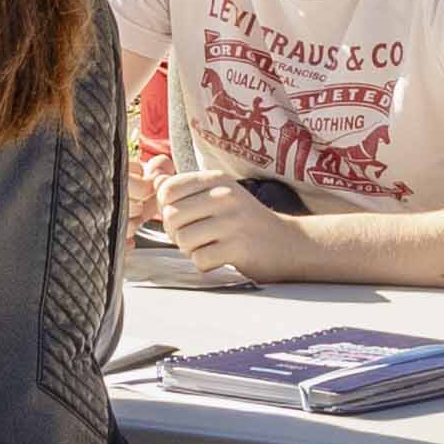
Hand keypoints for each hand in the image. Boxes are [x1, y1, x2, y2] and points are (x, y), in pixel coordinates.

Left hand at [154, 165, 308, 283]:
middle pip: (171, 216)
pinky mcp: (238, 248)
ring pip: (183, 240)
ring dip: (190, 250)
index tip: (184, 217)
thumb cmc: (247, 221)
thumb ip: (187, 190)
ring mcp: (232, 222)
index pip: (168, 189)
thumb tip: (154, 181)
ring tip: (208, 246)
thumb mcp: (221, 196)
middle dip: (176, 233)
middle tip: (194, 237)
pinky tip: (219, 257)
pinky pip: (200, 260)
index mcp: (217, 180)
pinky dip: (204, 264)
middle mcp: (225, 196)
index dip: (166, 208)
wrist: (289, 243)